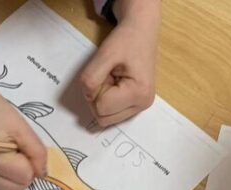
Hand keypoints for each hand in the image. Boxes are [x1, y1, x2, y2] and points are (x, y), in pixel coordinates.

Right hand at [0, 72, 45, 189]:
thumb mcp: (22, 128)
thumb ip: (37, 152)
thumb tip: (43, 174)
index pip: (24, 176)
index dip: (30, 161)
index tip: (22, 145)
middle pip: (18, 188)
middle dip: (24, 171)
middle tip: (17, 149)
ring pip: (11, 189)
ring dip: (17, 174)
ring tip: (8, 152)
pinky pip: (2, 184)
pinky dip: (8, 174)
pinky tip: (1, 157)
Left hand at [79, 0, 159, 126]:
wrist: (140, 31)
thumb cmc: (125, 41)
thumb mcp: (104, 55)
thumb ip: (91, 78)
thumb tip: (88, 97)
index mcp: (139, 93)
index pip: (101, 108)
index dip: (95, 89)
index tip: (107, 71)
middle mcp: (142, 104)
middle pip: (102, 117)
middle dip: (98, 96)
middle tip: (108, 75)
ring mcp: (139, 107)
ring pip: (105, 118)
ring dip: (101, 98)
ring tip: (112, 78)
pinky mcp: (135, 106)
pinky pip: (110, 113)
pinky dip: (106, 100)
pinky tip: (115, 84)